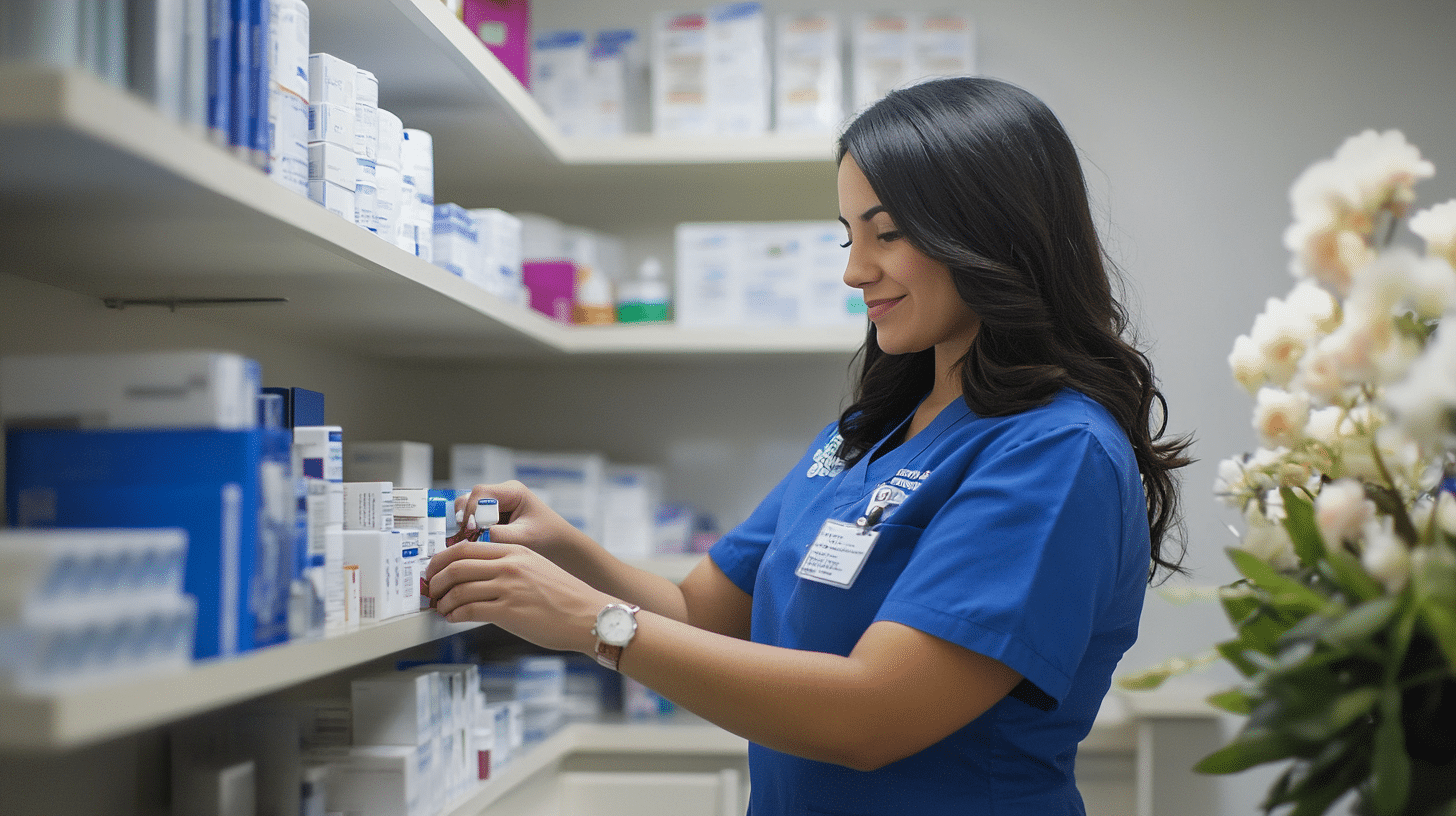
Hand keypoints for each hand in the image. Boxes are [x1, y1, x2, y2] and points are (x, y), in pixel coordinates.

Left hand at [425, 539, 613, 653]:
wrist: (588, 616)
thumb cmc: (565, 597)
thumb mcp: (536, 568)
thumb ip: (509, 567)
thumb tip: (478, 578)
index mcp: (515, 551)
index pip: (466, 547)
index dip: (442, 558)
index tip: (434, 569)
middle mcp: (509, 565)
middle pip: (456, 565)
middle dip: (436, 579)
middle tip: (431, 589)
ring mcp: (508, 588)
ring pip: (458, 588)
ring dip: (442, 601)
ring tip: (440, 608)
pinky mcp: (509, 611)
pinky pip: (469, 610)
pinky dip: (454, 615)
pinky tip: (453, 618)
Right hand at [447, 480, 590, 556]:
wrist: (559, 546)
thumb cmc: (547, 539)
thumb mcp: (525, 538)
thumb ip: (500, 536)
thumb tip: (476, 536)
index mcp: (513, 491)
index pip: (481, 493)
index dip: (471, 510)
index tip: (470, 529)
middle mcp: (502, 493)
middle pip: (471, 498)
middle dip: (464, 516)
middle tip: (464, 535)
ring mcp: (496, 504)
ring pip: (469, 508)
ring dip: (465, 523)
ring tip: (466, 540)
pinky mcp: (493, 516)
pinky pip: (473, 518)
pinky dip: (469, 529)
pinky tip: (471, 542)